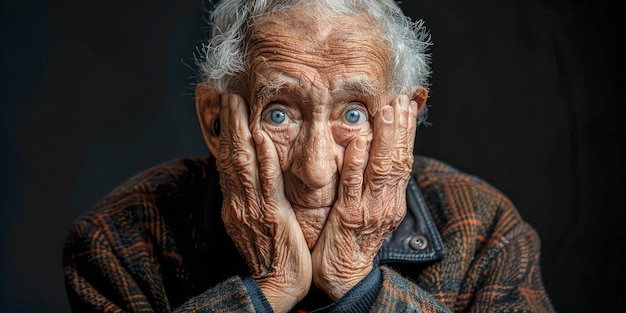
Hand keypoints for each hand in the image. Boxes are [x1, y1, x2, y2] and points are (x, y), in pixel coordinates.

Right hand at [216, 94, 310, 312]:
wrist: (275, 285)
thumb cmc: (271, 253)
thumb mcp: (255, 221)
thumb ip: (252, 196)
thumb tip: (255, 174)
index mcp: (236, 202)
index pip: (227, 161)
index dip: (227, 132)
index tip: (226, 108)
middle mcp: (239, 201)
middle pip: (230, 155)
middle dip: (229, 122)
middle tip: (228, 93)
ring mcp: (252, 208)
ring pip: (243, 163)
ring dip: (240, 130)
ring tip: (238, 102)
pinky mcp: (271, 216)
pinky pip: (266, 183)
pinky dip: (262, 159)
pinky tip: (260, 138)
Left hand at [311, 95, 417, 299]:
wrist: (343, 276)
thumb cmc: (351, 239)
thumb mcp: (370, 209)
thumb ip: (373, 182)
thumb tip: (375, 151)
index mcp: (393, 199)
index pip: (405, 159)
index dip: (407, 131)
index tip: (408, 104)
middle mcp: (387, 202)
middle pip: (399, 159)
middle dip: (401, 128)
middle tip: (402, 99)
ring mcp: (371, 210)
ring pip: (382, 169)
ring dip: (385, 139)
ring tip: (387, 111)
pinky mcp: (350, 217)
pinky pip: (354, 187)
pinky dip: (357, 163)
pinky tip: (359, 142)